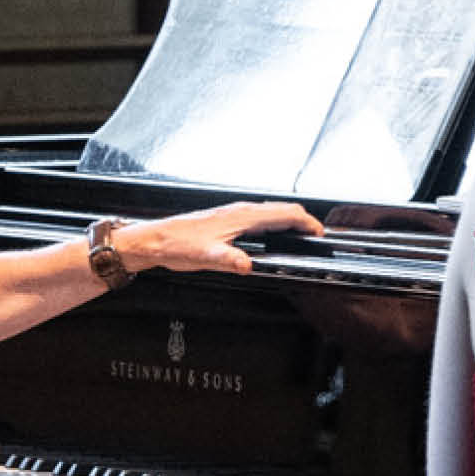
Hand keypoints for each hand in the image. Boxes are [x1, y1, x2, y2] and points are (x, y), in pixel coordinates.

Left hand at [111, 201, 325, 276]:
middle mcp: (240, 211)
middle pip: (282, 210)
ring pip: (271, 213)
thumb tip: (247, 265)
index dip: (307, 223)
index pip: (285, 213)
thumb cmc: (176, 244)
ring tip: (300, 235)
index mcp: (241, 216)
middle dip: (304, 221)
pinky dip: (275, 225)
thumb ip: (229, 260)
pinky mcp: (227, 220)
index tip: (320, 234)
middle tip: (316, 236)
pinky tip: (271, 237)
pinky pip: (260, 219)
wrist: (155, 240)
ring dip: (290, 222)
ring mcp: (234, 214)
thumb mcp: (205, 257)